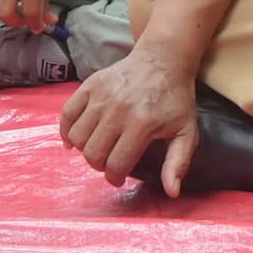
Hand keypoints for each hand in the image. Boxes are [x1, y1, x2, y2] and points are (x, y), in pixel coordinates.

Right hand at [63, 44, 203, 188]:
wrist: (162, 60)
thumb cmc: (175, 99)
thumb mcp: (186, 132)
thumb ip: (177, 163)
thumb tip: (172, 192)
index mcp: (142, 124)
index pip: (116, 164)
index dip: (115, 178)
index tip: (118, 178)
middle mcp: (118, 110)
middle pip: (93, 154)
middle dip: (99, 165)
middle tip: (109, 161)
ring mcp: (101, 96)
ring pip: (78, 137)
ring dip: (84, 149)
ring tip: (97, 147)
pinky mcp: (90, 85)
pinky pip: (67, 115)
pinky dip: (66, 130)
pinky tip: (74, 138)